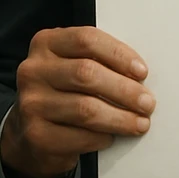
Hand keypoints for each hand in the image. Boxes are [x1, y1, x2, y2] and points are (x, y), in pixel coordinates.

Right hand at [0, 26, 155, 177]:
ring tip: (140, 123)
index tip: (142, 72)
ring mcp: (31, 103)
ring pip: (85, 108)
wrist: (31, 132)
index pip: (86, 40)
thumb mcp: (75, 65)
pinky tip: (113, 137)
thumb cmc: (65, 92)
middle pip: (86, 73)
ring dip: (120, 118)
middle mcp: (33, 70)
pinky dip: (102, 137)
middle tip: (147, 103)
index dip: (118, 54)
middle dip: (124, 89)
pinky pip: (78, 136)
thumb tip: (140, 75)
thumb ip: (100, 61)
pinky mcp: (35, 134)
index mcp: (46, 43)